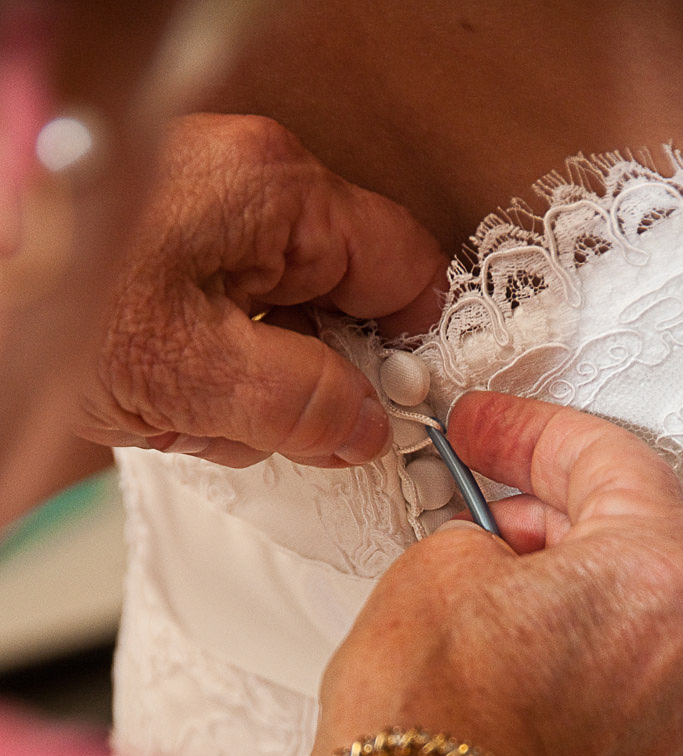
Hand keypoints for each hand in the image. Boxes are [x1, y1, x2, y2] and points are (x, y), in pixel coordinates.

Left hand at [86, 113, 445, 467]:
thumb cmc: (51, 313)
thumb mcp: (199, 380)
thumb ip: (308, 404)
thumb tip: (370, 424)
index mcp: (278, 191)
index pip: (403, 264)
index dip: (409, 345)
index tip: (398, 407)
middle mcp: (249, 182)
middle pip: (338, 295)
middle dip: (310, 374)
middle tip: (264, 421)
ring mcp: (206, 207)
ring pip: (281, 313)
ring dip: (251, 381)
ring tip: (191, 406)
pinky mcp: (173, 240)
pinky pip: (229, 312)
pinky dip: (211, 365)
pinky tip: (166, 390)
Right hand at [312, 391, 682, 755]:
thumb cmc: (434, 723)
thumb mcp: (438, 566)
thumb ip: (484, 535)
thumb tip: (491, 554)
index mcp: (662, 579)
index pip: (609, 461)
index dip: (532, 431)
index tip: (490, 429)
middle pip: (632, 538)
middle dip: (551, 506)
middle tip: (486, 494)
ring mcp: (672, 722)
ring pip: (625, 612)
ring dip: (560, 579)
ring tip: (483, 577)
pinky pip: (614, 679)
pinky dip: (568, 648)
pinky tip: (505, 647)